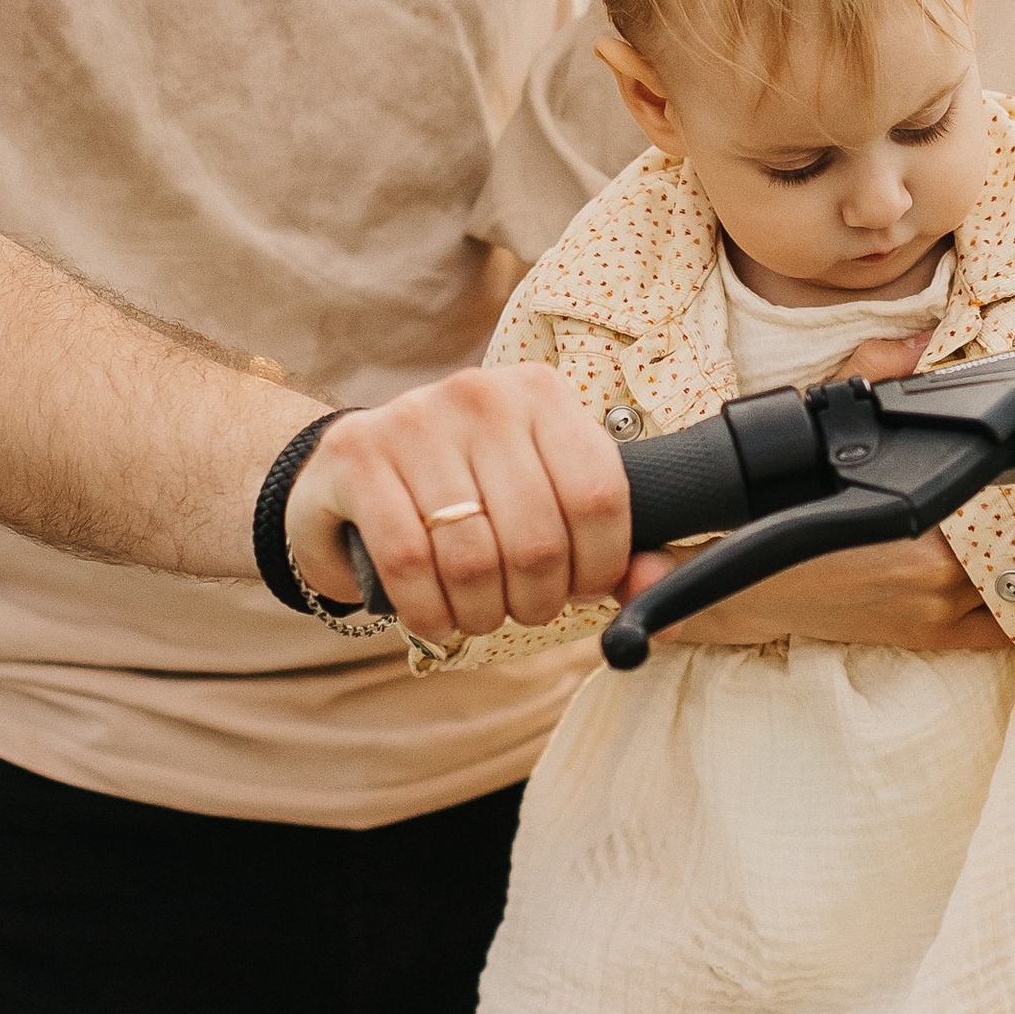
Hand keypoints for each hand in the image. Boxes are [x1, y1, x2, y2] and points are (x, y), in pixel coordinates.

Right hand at [284, 365, 629, 639]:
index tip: (582, 588)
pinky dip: (429, 611)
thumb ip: (611, 549)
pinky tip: (435, 619)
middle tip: (525, 608)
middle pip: (537, 538)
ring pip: (472, 557)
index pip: (599, 495)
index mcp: (541, 394)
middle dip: (537, 600)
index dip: (600, 565)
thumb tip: (659, 593)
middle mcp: (481, 394)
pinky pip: (408, 561)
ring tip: (478, 614)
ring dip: (481, 613)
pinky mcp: (358, 454)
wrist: (355, 468)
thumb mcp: (544, 503)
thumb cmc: (469, 491)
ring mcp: (414, 419)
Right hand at [642, 323, 1005, 646]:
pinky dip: (1014, 608)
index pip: (1001, 495)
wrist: (753, 589)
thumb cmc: (787, 513)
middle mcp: (937, 576)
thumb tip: (920, 342)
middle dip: (1013, 514)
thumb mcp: (823, 426)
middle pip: (1013, 536)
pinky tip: (1011, 582)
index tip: (1013, 462)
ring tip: (1007, 531)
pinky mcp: (928, 637)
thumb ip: (874, 371)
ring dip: (1014, 556)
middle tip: (1011, 493)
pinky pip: (998, 631)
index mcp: (921, 523)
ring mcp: (936, 613)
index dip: (1012, 477)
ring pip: (1013, 579)